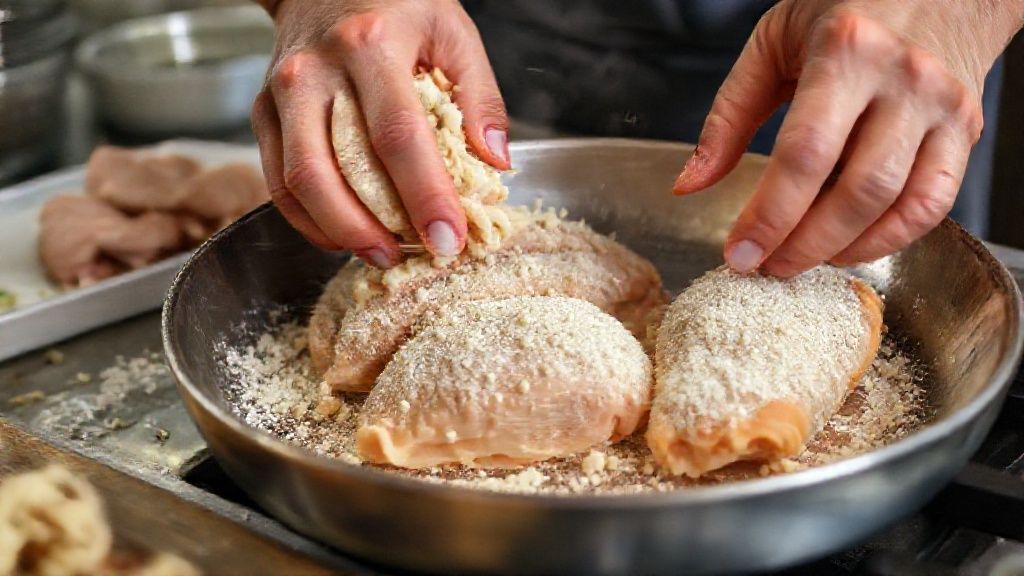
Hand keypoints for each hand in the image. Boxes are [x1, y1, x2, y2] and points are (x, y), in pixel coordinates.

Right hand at [251, 0, 509, 266]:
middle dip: (373, 230)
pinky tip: (343, 236)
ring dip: (340, 232)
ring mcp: (281, 92)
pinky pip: (278, 181)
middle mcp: (316, 70)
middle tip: (412, 257)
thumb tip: (496, 161)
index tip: (450, 239)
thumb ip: (480, 95)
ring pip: (299, 182)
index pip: (398, 137)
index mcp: (371, 45)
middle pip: (334, 170)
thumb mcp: (452, 31)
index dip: (425, 196)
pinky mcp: (263, 111)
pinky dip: (308, 220)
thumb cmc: (397, 3)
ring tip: (381, 254)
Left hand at [674, 0, 1023, 276]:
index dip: (769, 215)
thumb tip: (689, 184)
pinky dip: (890, 239)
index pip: (805, 154)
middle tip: (765, 266)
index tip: (738, 252)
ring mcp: (942, 108)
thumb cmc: (846, 8)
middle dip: (803, 244)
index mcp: (847, 51)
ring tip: (799, 260)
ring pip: (900, 205)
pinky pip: (934, 204)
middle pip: (856, 190)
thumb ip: (728, 116)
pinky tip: (848, 246)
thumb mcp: (771, 43)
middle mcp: (904, 80)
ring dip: (843, 249)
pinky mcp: (965, 131)